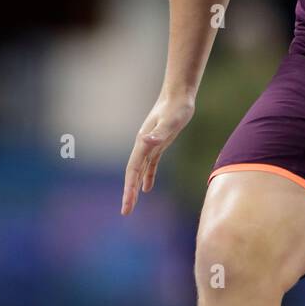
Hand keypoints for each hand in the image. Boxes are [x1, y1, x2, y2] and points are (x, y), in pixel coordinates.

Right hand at [121, 93, 194, 214]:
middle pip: (132, 173)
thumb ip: (159, 133)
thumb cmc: (177, 107)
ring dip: (134, 187)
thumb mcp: (171, 121)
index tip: (127, 204)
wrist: (179, 94)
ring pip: (139, 170)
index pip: (133, 170)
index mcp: (143, 143)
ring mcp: (150, 145)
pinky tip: (147, 188)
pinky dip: (147, 177)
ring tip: (131, 203)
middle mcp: (143, 145)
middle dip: (128, 192)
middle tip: (125, 211)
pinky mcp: (158, 144)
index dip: (129, 188)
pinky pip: (150, 165)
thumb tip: (146, 141)